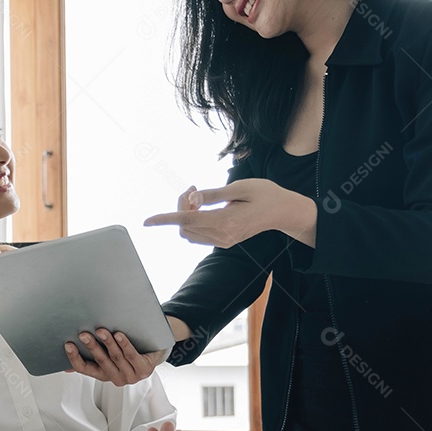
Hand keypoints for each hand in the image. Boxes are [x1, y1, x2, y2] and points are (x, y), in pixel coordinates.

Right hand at [63, 328, 167, 386]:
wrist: (154, 355)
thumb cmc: (128, 355)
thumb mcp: (108, 357)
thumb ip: (90, 360)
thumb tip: (66, 367)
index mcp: (104, 375)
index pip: (85, 369)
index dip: (75, 358)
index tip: (68, 344)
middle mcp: (116, 378)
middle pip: (101, 361)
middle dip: (91, 346)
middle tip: (83, 334)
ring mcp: (131, 376)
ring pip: (116, 357)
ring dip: (108, 343)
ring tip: (101, 330)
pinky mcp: (144, 370)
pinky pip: (132, 356)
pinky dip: (124, 345)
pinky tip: (119, 335)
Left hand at [143, 179, 316, 248]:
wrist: (285, 213)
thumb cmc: (266, 195)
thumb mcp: (240, 188)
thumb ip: (213, 194)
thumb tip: (190, 196)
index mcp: (226, 221)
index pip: (187, 220)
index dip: (164, 219)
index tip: (146, 221)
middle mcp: (222, 235)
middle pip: (184, 226)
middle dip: (180, 207)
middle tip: (193, 188)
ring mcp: (223, 241)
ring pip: (189, 232)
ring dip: (186, 214)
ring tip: (199, 196)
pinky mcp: (224, 242)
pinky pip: (198, 234)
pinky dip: (194, 221)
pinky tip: (203, 207)